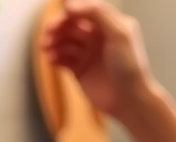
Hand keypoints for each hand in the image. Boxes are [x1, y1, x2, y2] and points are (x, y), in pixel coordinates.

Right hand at [41, 0, 153, 120]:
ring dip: (53, 43)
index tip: (60, 19)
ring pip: (64, 43)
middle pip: (71, 26)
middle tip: (47, 35)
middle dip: (58, 28)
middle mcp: (96, 37)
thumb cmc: (129, 66)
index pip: (83, 12)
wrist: (129, 99)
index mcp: (107, 25)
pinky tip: (51, 60)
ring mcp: (87, 54)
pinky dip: (55, 58)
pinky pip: (63, 60)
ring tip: (46, 49)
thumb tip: (69, 5)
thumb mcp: (119, 32)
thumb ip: (98, 13)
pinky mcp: (79, 71)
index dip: (70, 13)